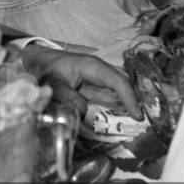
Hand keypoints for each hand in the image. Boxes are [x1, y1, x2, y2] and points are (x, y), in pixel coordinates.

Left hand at [20, 45, 141, 119]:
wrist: (37, 63)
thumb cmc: (45, 70)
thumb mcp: (53, 85)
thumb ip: (69, 99)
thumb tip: (85, 112)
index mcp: (92, 66)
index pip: (117, 81)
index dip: (130, 98)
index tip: (138, 115)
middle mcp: (99, 71)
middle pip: (123, 85)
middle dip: (136, 100)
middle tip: (147, 121)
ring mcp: (98, 79)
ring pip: (119, 92)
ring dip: (130, 104)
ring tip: (143, 120)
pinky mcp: (94, 88)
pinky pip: (110, 97)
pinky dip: (119, 106)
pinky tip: (128, 116)